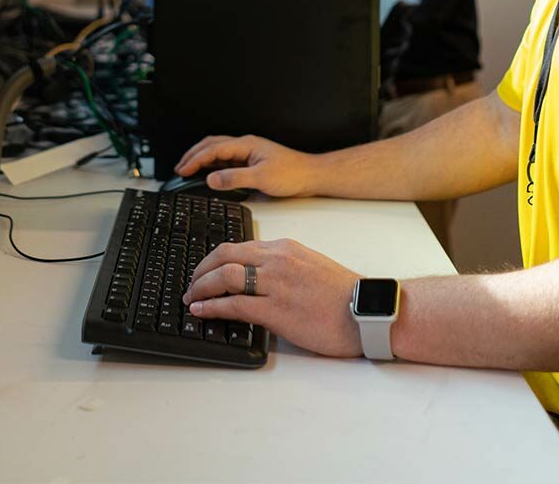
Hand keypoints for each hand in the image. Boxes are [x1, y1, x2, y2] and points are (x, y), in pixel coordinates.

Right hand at [174, 134, 314, 196]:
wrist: (311, 175)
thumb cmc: (292, 174)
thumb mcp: (261, 178)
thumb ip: (235, 178)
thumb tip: (211, 179)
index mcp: (247, 145)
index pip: (213, 149)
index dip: (195, 159)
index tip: (182, 170)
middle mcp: (246, 145)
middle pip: (212, 144)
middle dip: (193, 155)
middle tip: (179, 167)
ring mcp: (249, 152)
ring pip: (219, 149)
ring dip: (202, 157)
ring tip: (189, 168)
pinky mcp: (253, 160)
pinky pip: (227, 158)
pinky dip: (213, 163)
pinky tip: (210, 172)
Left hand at [182, 239, 363, 357]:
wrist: (367, 311)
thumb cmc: (344, 295)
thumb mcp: (311, 268)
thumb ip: (284, 268)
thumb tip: (259, 280)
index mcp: (286, 249)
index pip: (239, 246)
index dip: (215, 259)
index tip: (205, 271)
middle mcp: (278, 260)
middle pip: (225, 255)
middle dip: (201, 269)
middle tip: (192, 283)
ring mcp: (277, 284)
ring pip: (225, 275)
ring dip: (200, 287)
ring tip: (191, 298)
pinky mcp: (277, 310)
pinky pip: (234, 305)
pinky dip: (211, 306)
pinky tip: (201, 311)